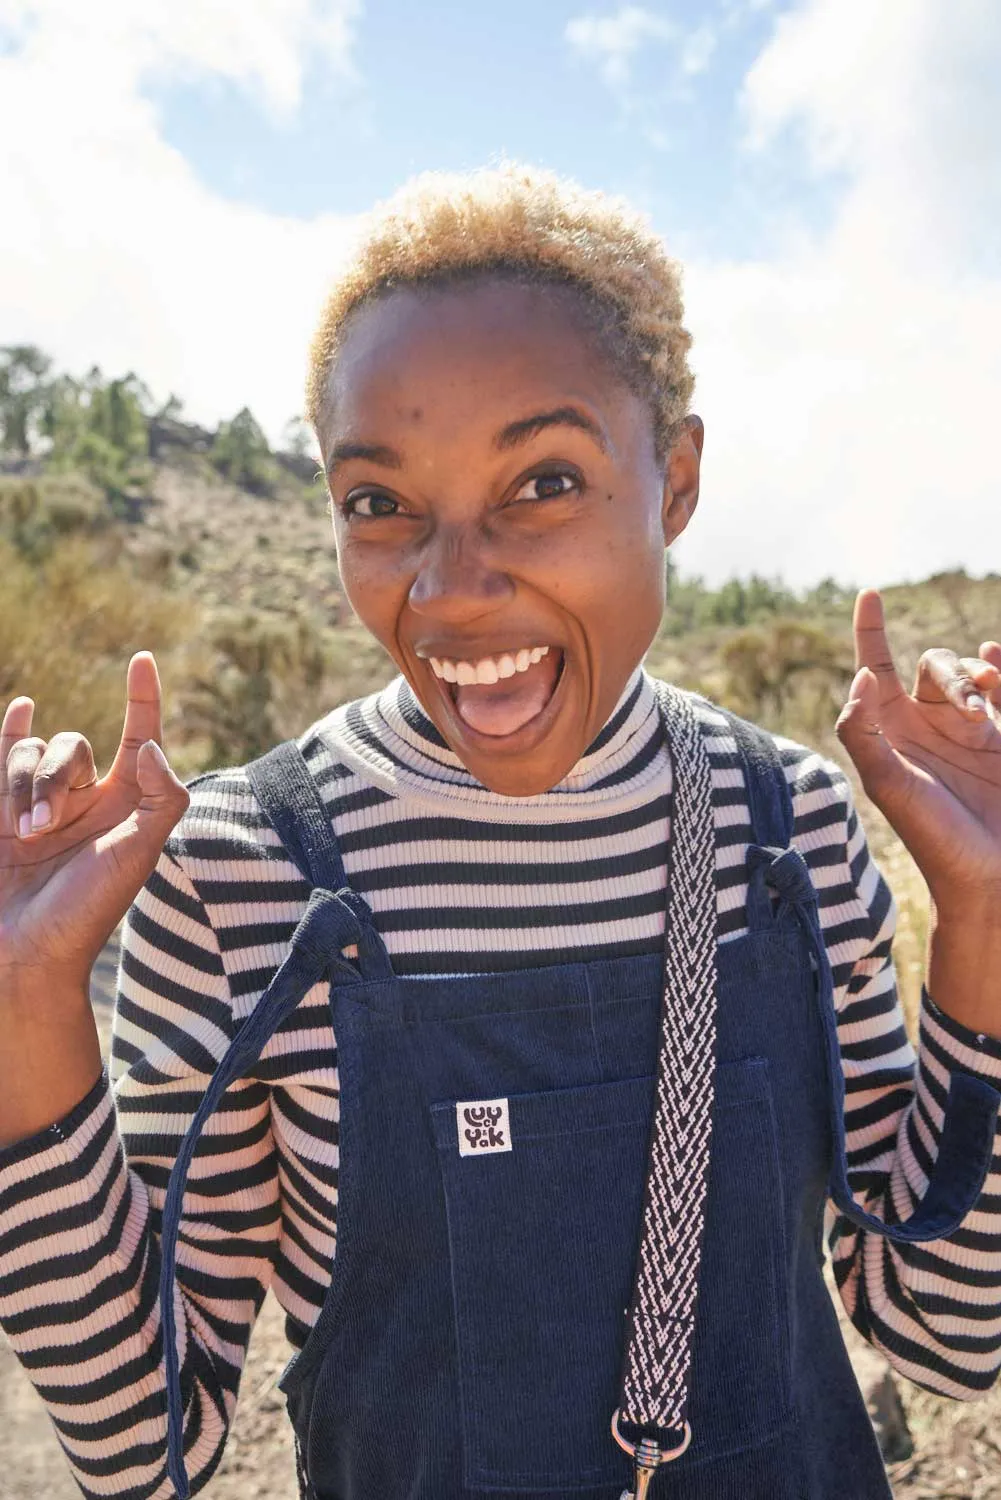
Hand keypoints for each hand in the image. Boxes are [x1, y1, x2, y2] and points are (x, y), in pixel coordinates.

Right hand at [0, 653, 190, 997]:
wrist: (23, 956)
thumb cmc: (88, 910)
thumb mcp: (141, 852)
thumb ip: (163, 796)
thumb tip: (152, 745)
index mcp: (129, 806)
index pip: (141, 737)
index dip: (143, 698)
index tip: (141, 659)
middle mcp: (90, 800)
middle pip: (73, 747)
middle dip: (53, 777)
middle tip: (44, 831)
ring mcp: (44, 805)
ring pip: (33, 754)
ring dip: (25, 783)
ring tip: (24, 835)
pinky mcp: (1, 814)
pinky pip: (5, 756)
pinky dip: (9, 732)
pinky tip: (21, 708)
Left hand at [835, 589, 1000, 917]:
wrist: (990, 876)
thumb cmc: (933, 837)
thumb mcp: (887, 786)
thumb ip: (862, 732)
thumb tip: (860, 678)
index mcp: (888, 732)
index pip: (874, 668)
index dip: (870, 630)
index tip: (870, 592)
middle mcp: (922, 725)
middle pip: (929, 666)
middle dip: (951, 674)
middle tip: (974, 713)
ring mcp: (963, 731)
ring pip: (965, 674)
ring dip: (975, 678)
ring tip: (988, 710)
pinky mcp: (1000, 740)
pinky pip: (999, 687)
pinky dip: (998, 667)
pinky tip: (995, 659)